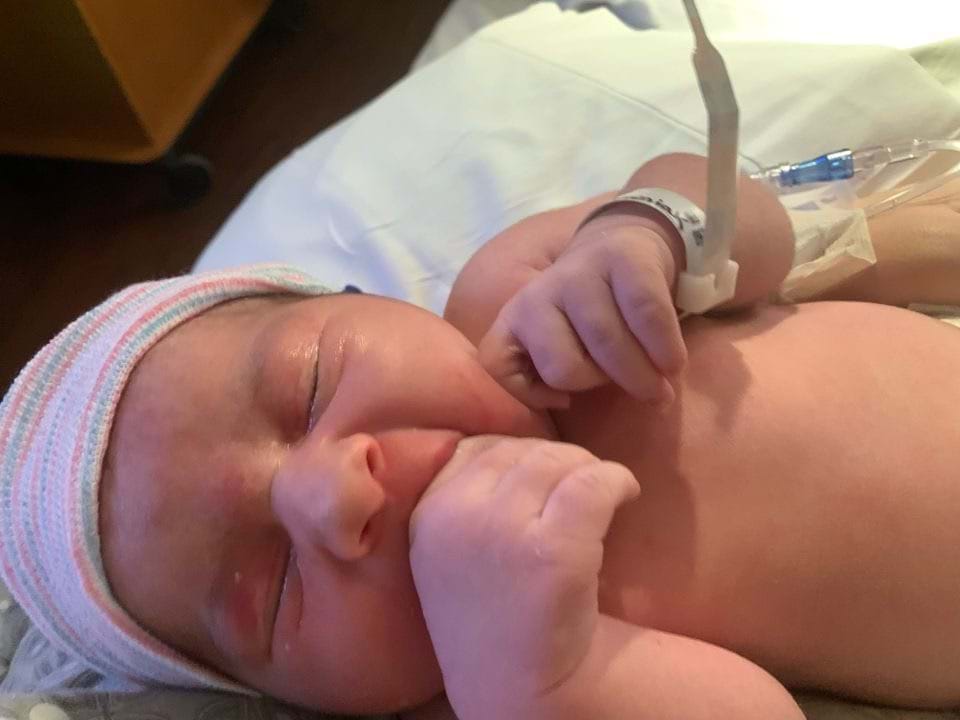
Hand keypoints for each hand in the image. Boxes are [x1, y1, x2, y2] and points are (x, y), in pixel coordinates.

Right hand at [409, 436, 639, 719]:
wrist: (520, 685)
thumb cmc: (493, 609)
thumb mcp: (449, 549)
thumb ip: (463, 493)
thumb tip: (504, 436)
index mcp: (427, 514)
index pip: (477, 448)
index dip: (518, 456)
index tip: (542, 479)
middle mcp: (455, 517)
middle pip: (521, 450)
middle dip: (558, 461)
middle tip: (581, 488)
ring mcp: (500, 533)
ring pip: (559, 460)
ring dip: (589, 469)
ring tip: (603, 493)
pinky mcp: (551, 551)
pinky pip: (594, 482)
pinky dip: (617, 480)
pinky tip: (625, 495)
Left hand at [478, 217, 685, 409]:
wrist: (626, 246)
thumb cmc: (591, 316)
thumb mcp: (560, 343)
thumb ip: (551, 377)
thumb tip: (566, 405)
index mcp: (515, 319)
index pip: (496, 363)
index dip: (531, 393)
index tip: (566, 399)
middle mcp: (539, 294)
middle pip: (563, 369)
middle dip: (596, 384)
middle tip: (617, 380)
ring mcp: (580, 274)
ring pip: (606, 346)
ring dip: (640, 376)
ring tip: (657, 383)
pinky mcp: (624, 261)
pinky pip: (647, 319)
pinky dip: (666, 352)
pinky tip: (672, 364)